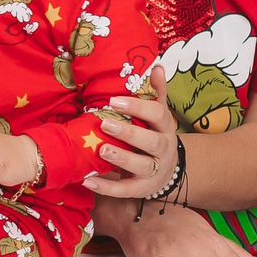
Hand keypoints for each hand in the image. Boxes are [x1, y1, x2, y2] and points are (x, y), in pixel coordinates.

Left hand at [85, 70, 183, 198]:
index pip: (157, 114)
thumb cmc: (155, 134)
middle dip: (129, 133)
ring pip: (141, 167)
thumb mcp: (158, 114)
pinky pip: (125, 190)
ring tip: (101, 150)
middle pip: (151, 141)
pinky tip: (88, 181)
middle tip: (105, 123)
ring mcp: (155, 171)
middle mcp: (164, 149)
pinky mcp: (143, 189)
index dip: (137, 107)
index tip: (114, 100)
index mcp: (165, 127)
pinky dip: (107, 187)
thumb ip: (155, 92)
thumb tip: (156, 66)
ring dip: (121, 158)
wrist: (168, 170)